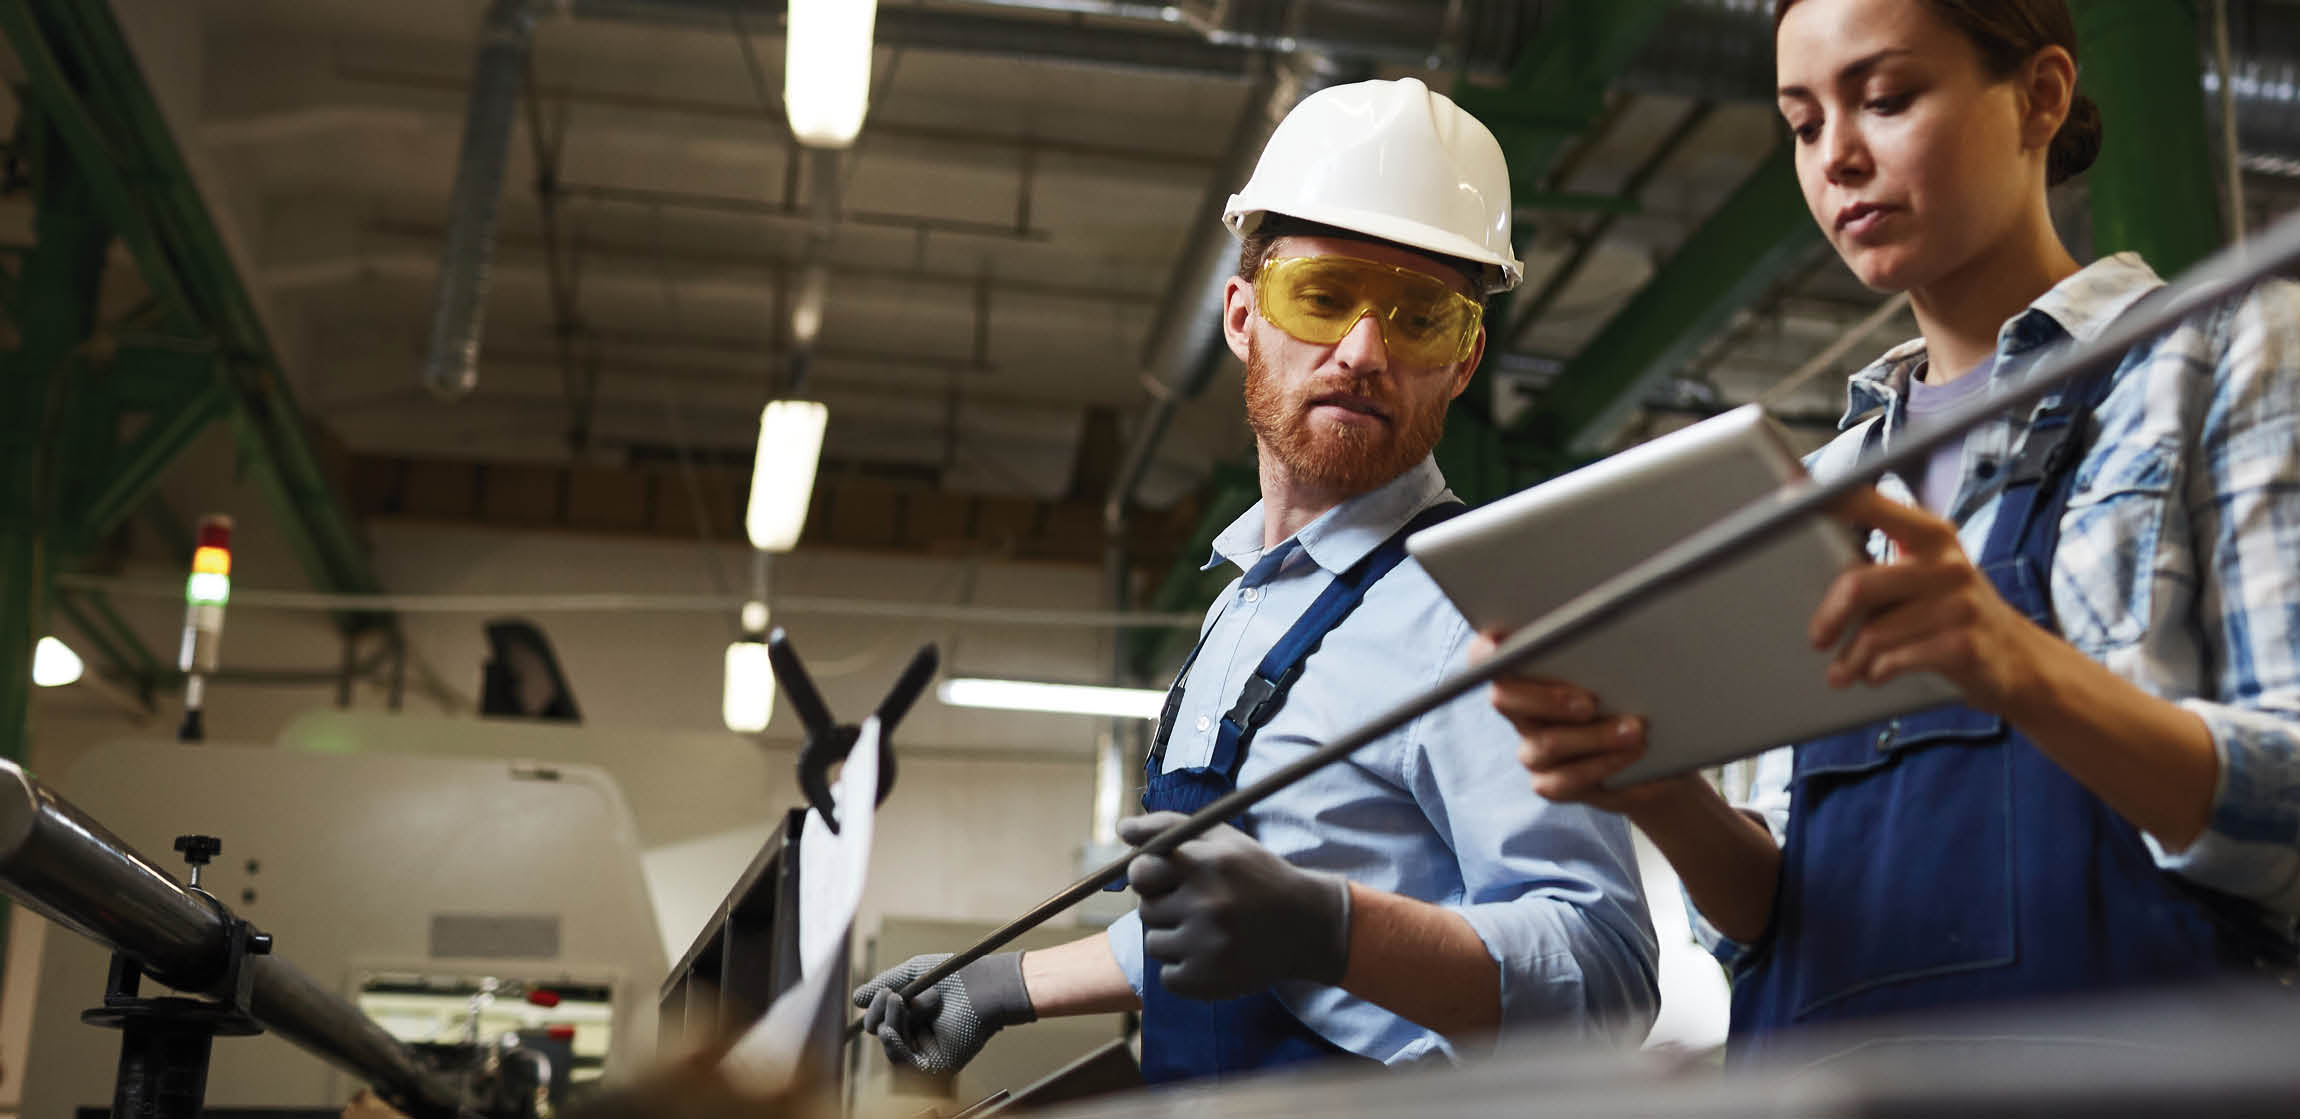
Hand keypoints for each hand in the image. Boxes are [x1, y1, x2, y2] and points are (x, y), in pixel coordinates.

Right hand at [852, 952, 1034, 1073]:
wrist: (984, 984)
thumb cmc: (956, 975)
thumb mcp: (912, 974)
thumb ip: (884, 985)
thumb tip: (856, 999)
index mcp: (916, 1015)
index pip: (885, 1019)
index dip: (877, 1009)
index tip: (879, 993)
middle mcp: (921, 1034)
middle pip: (883, 1034)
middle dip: (879, 1014)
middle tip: (891, 995)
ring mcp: (928, 1050)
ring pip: (890, 1047)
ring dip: (888, 1022)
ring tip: (899, 999)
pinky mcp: (936, 1064)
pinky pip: (904, 1062)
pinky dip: (892, 1046)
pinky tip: (889, 1030)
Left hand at [1118, 812, 1349, 998]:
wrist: (1308, 926)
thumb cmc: (1257, 876)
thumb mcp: (1222, 840)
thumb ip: (1169, 827)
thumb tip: (1122, 828)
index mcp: (1207, 865)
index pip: (1140, 871)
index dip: (1150, 876)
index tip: (1167, 879)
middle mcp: (1207, 904)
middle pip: (1145, 909)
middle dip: (1165, 906)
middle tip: (1201, 905)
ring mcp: (1207, 945)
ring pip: (1155, 944)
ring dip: (1175, 939)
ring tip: (1211, 931)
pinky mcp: (1209, 980)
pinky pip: (1168, 977)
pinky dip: (1184, 970)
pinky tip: (1212, 956)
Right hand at [1474, 632, 1689, 812]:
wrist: (1664, 750)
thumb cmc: (1641, 691)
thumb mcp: (1626, 661)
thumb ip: (1602, 639)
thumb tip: (1613, 606)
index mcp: (1527, 669)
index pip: (1487, 656)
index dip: (1487, 650)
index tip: (1501, 641)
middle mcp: (1520, 708)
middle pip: (1504, 698)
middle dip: (1547, 698)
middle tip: (1591, 702)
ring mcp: (1533, 748)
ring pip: (1546, 743)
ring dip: (1594, 737)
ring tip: (1635, 730)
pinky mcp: (1552, 783)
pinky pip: (1565, 780)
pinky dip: (1604, 765)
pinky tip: (1634, 754)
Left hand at [1814, 488, 2052, 715]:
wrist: (2019, 660)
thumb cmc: (1954, 612)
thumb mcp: (1927, 573)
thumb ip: (1881, 562)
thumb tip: (1810, 560)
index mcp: (1930, 535)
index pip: (1871, 505)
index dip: (1828, 497)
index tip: (1790, 490)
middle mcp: (1947, 562)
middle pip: (1858, 584)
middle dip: (1829, 618)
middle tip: (1817, 639)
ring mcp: (1959, 604)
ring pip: (1873, 632)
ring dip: (1851, 659)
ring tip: (1844, 670)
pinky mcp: (1962, 645)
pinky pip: (1894, 661)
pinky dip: (1876, 672)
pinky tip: (1875, 674)